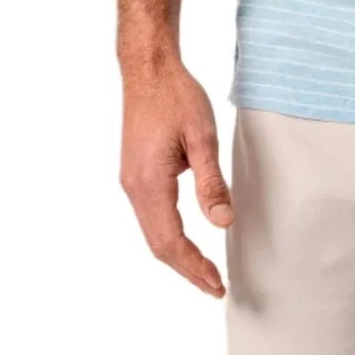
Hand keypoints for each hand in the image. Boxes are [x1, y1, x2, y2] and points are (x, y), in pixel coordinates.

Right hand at [119, 59, 234, 296]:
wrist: (148, 69)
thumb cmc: (175, 96)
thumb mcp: (202, 136)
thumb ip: (210, 181)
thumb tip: (223, 222)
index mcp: (149, 182)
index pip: (171, 241)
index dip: (194, 267)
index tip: (217, 284)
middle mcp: (134, 187)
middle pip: (158, 244)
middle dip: (186, 269)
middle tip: (215, 286)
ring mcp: (131, 181)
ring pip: (152, 231)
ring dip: (177, 254)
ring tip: (204, 269)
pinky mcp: (135, 172)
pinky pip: (150, 215)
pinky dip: (168, 235)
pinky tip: (186, 238)